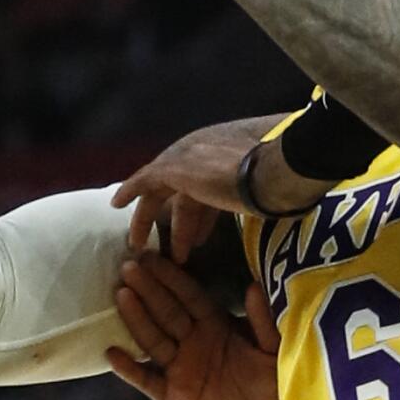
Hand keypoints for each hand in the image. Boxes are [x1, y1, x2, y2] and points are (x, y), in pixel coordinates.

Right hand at [107, 253, 279, 399]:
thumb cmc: (279, 384)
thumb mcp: (275, 349)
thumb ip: (262, 320)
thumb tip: (253, 286)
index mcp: (218, 327)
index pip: (190, 296)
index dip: (172, 276)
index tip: (153, 255)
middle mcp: (196, 344)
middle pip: (167, 311)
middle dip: (148, 289)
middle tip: (128, 266)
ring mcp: (182, 371)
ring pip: (154, 339)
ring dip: (136, 318)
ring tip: (121, 294)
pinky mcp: (174, 399)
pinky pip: (147, 380)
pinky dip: (129, 368)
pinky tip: (112, 352)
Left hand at [112, 124, 328, 260]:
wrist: (275, 172)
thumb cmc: (283, 182)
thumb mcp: (269, 187)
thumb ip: (261, 194)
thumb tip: (279, 206)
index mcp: (227, 153)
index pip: (207, 184)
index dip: (201, 210)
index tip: (199, 230)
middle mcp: (205, 149)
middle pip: (180, 187)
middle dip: (176, 218)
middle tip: (177, 247)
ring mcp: (189, 157)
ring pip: (162, 189)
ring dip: (156, 220)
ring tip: (156, 251)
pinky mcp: (175, 169)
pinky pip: (145, 181)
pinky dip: (131, 191)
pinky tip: (117, 204)